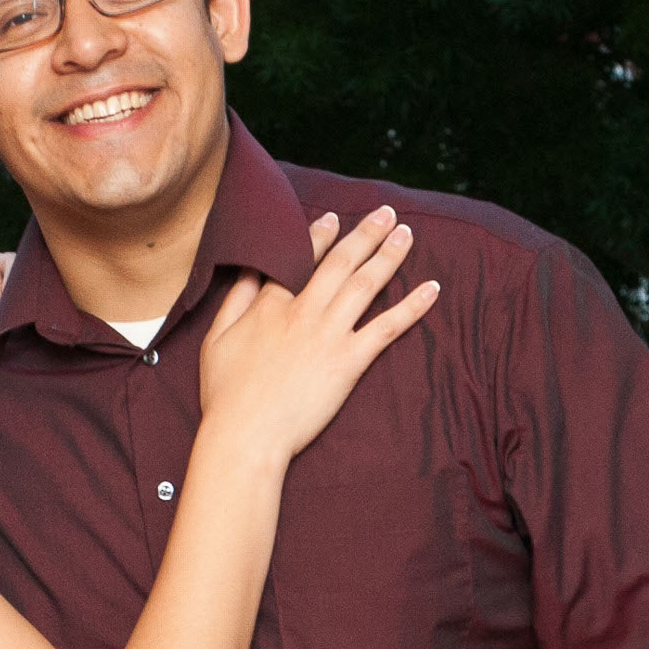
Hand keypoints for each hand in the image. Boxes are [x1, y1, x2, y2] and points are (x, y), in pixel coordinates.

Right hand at [197, 206, 436, 460]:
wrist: (247, 434)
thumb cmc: (225, 394)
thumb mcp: (217, 338)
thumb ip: (236, 299)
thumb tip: (249, 268)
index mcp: (271, 305)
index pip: (301, 259)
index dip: (321, 235)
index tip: (336, 217)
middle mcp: (304, 312)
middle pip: (341, 263)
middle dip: (366, 233)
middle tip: (386, 213)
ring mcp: (329, 335)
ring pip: (365, 285)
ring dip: (389, 256)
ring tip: (406, 235)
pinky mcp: (349, 362)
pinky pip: (386, 328)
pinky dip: (411, 307)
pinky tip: (431, 289)